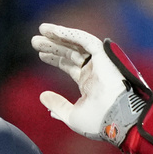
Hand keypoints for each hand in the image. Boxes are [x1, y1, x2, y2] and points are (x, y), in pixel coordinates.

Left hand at [32, 23, 135, 144]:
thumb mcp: (72, 116)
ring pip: (76, 44)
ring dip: (58, 36)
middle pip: (71, 53)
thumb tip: (42, 98)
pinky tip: (53, 31)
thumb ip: (58, 106)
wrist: (118, 120)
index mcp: (89, 85)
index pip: (71, 67)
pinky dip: (69, 34)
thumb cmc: (99, 123)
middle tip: (34, 41)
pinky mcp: (104, 55)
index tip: (40, 55)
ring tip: (41, 30)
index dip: (56, 59)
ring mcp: (99, 63)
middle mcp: (94, 71)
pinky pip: (85, 40)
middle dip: (53, 46)